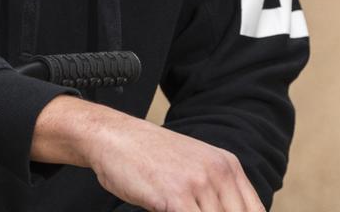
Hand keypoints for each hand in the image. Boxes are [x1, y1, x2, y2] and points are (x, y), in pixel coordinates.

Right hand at [32, 96, 263, 211]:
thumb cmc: (148, 157)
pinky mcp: (176, 197)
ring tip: (174, 209)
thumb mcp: (192, 166)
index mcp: (227, 165)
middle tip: (190, 211)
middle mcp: (218, 172)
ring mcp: (198, 184)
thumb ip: (215, 192)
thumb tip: (226, 210)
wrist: (112, 136)